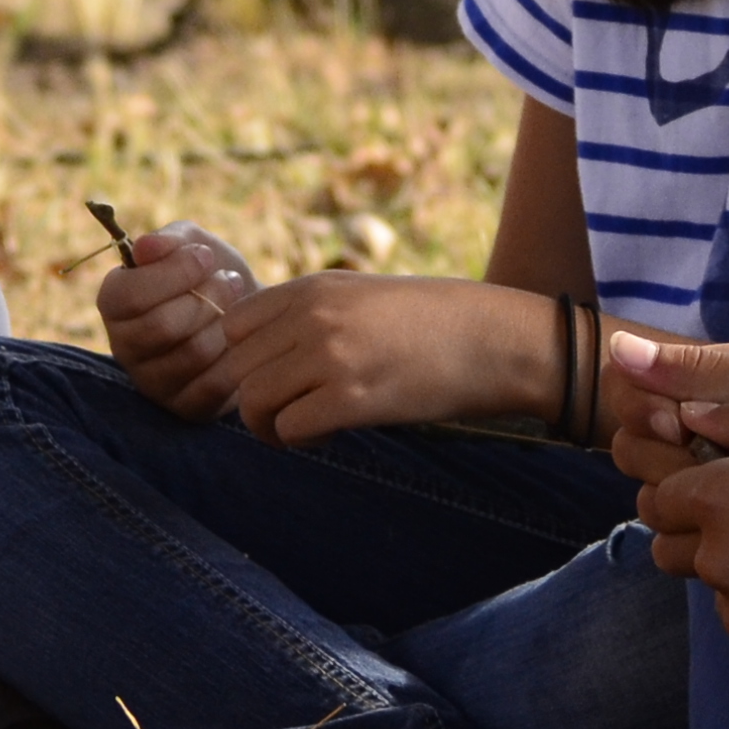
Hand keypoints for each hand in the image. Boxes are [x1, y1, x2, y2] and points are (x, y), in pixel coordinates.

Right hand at [96, 221, 259, 414]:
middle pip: (161, 326)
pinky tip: (243, 337)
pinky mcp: (184, 406)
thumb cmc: (211, 273)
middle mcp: (122, 345)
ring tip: (238, 304)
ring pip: (191, 354)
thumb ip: (169, 241)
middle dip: (206, 298)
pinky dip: (236, 355)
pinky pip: (213, 383)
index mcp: (113, 302)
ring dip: (225, 324)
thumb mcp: (191, 243)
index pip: (128, 295)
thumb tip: (144, 248)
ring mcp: (151, 381)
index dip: (173, 273)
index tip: (205, 255)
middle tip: (230, 280)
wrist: (249, 312)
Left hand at [205, 272, 560, 444]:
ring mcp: (332, 355)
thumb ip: (309, 314)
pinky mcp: (354, 398)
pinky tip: (330, 436)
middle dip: (255, 399)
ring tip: (304, 428)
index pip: (233, 326)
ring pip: (254, 402)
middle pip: (237, 368)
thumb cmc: (432, 323)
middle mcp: (314, 315)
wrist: (496, 340)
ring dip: (272, 425)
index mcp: (313, 286)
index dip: (245, 361)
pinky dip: (300, 442)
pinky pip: (291, 428)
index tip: (274, 379)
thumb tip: (262, 355)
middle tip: (289, 413)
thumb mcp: (361, 296)